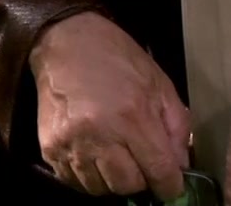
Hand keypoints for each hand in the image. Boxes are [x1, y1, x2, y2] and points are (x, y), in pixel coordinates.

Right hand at [29, 11, 191, 199]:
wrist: (66, 40)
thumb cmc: (117, 59)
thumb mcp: (159, 84)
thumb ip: (176, 128)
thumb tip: (180, 167)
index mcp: (132, 116)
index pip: (159, 172)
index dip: (170, 185)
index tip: (171, 184)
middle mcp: (100, 134)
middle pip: (128, 186)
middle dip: (140, 179)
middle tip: (140, 162)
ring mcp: (71, 144)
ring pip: (100, 189)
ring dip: (112, 179)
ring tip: (115, 156)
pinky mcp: (50, 148)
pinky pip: (74, 182)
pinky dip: (88, 176)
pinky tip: (93, 155)